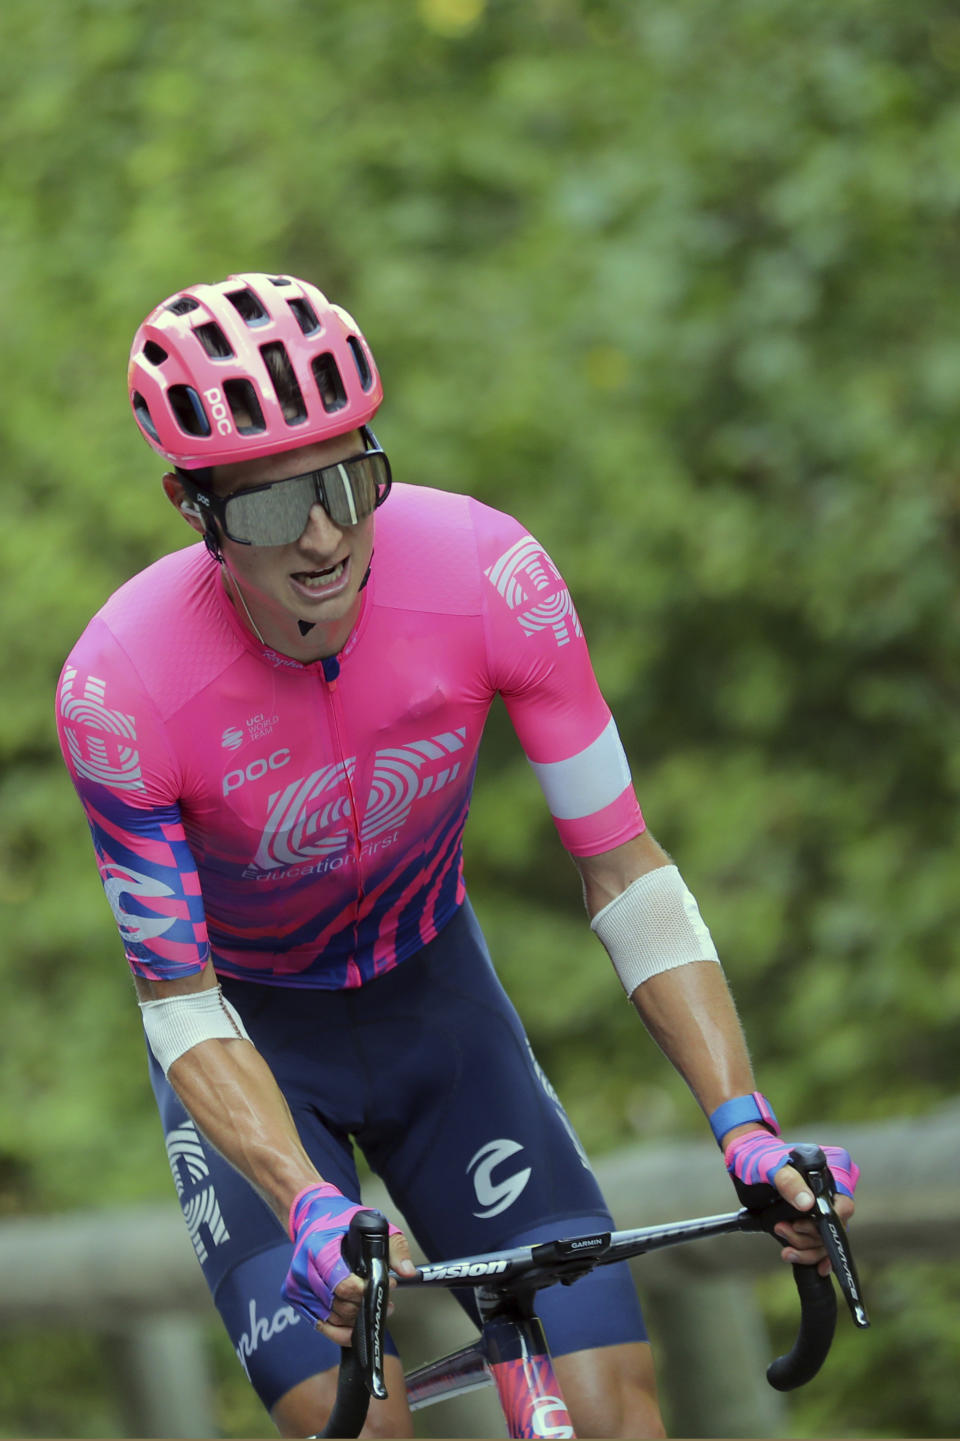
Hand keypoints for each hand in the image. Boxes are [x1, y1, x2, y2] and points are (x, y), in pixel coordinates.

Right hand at [282, 1182, 413, 1343]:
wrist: (311, 1215)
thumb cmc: (340, 1219)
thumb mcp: (372, 1222)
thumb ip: (393, 1246)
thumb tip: (406, 1271)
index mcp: (319, 1248)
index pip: (343, 1284)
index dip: (367, 1291)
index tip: (386, 1285)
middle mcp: (303, 1269)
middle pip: (338, 1305)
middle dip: (365, 1307)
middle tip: (386, 1300)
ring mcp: (297, 1285)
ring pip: (330, 1318)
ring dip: (355, 1320)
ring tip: (374, 1309)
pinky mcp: (295, 1296)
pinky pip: (319, 1323)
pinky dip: (338, 1330)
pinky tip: (354, 1328)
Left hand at [725, 1130, 858, 1276]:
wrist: (747, 1162)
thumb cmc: (761, 1158)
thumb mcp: (771, 1165)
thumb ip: (788, 1181)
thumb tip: (807, 1202)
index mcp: (830, 1173)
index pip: (844, 1205)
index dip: (830, 1221)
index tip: (802, 1224)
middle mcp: (830, 1194)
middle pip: (833, 1228)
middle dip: (808, 1235)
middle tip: (782, 1229)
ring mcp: (821, 1209)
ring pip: (824, 1240)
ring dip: (803, 1246)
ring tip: (781, 1237)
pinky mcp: (811, 1221)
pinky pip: (817, 1245)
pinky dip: (806, 1254)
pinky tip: (792, 1254)